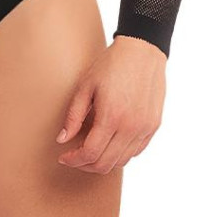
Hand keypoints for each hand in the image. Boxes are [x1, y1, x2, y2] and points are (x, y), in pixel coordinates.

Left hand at [54, 35, 166, 172]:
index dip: (73, 160)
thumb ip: (73, 116)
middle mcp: (131, 127)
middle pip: (105, 164)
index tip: (64, 157)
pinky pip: (136, 151)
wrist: (142, 50)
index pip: (90, 154)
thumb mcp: (86, 86)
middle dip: (85, 165)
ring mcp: (145, 128)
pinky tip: (109, 143)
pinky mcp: (153, 126)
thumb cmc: (111, 65)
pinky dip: (120, 154)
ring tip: (90, 150)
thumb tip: (62, 139)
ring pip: (121, 161)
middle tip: (74, 157)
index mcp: (112, 117)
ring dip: (103, 161)